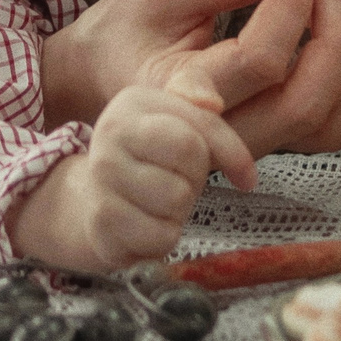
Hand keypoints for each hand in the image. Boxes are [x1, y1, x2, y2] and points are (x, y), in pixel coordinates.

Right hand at [7, 70, 256, 272]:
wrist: (96, 198)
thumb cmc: (153, 158)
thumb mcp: (182, 122)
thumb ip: (205, 111)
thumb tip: (212, 103)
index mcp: (133, 102)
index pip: (198, 133)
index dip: (230, 155)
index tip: (244, 176)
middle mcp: (110, 133)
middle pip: (190, 163)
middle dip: (196, 178)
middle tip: (178, 180)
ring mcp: (101, 176)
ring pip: (177, 201)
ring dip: (180, 210)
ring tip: (160, 201)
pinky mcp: (100, 221)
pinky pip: (162, 236)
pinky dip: (164, 237)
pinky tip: (147, 225)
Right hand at [39, 0, 340, 156]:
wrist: (94, 80)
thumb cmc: (122, 30)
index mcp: (179, 96)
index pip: (260, 60)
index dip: (292, 4)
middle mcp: (217, 135)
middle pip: (306, 100)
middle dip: (338, 31)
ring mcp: (244, 145)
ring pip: (323, 112)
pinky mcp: (264, 137)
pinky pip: (322, 113)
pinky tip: (339, 13)